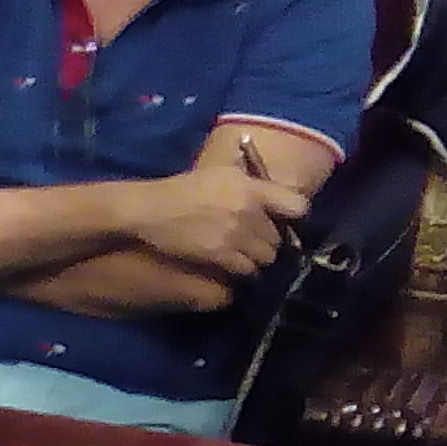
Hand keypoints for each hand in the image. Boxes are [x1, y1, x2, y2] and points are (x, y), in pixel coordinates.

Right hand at [124, 160, 304, 278]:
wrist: (148, 209)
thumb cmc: (180, 189)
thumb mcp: (218, 174)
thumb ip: (247, 180)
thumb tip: (266, 186)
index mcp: (251, 187)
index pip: (297, 205)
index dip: (293, 216)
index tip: (282, 220)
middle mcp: (249, 210)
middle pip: (278, 237)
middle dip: (268, 241)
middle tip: (253, 242)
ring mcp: (236, 234)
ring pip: (266, 256)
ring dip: (256, 259)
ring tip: (242, 256)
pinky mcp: (222, 255)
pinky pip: (247, 270)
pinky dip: (242, 271)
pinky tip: (231, 266)